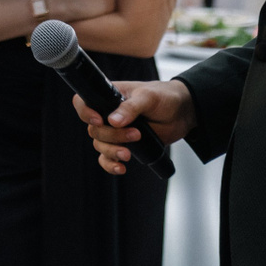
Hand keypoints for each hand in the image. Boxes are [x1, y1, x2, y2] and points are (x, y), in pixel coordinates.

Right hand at [74, 79, 196, 175]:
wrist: (182, 113)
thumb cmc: (164, 97)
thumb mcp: (148, 97)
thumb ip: (131, 108)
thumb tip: (113, 121)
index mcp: (108, 97)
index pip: (83, 102)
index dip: (85, 113)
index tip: (99, 121)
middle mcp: (107, 114)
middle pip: (94, 130)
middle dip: (112, 136)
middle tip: (135, 134)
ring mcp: (115, 131)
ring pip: (100, 145)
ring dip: (112, 151)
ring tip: (129, 154)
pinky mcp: (124, 145)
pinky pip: (107, 158)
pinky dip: (110, 164)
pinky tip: (121, 168)